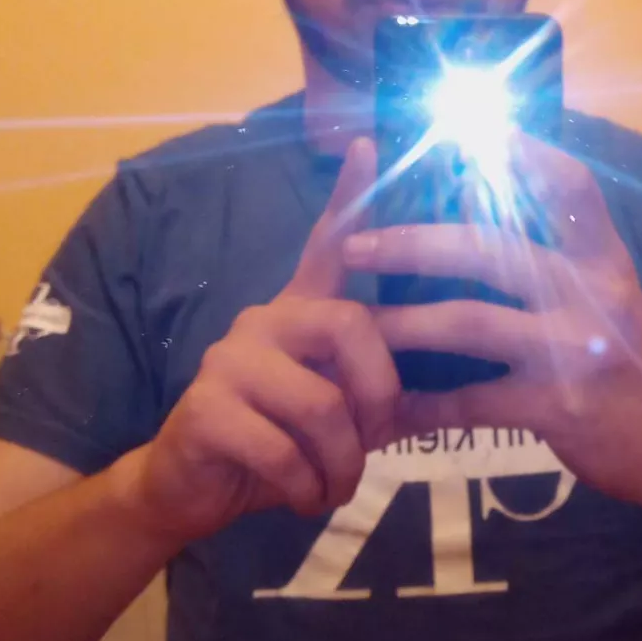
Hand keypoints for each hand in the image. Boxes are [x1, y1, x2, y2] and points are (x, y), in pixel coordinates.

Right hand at [130, 139, 401, 543]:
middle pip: (352, 328)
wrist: (192, 491)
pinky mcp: (205, 407)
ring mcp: (229, 358)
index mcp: (301, 314)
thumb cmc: (279, 448)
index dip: (349, 198)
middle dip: (379, 396)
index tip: (369, 143)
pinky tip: (301, 497)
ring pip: (321, 404)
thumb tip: (449, 386)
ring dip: (342, 461)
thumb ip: (380, 392)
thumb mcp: (341, 417)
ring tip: (334, 486)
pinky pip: (282, 448)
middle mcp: (264, 319)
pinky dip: (306, 485)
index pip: (327, 244)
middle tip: (374, 443)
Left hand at [343, 135, 641, 508]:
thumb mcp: (609, 295)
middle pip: (491, 250)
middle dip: (413, 244)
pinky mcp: (555, 406)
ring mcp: (574, 351)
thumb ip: (561, 251)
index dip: (526, 155)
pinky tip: (390, 408)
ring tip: (356, 325)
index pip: (571, 189)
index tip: (474, 132)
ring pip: (470, 322)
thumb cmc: (627, 362)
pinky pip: (472, 401)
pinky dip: (425, 406)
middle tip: (354, 247)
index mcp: (605, 261)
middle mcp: (592, 295)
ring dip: (403, 324)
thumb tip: (477, 192)